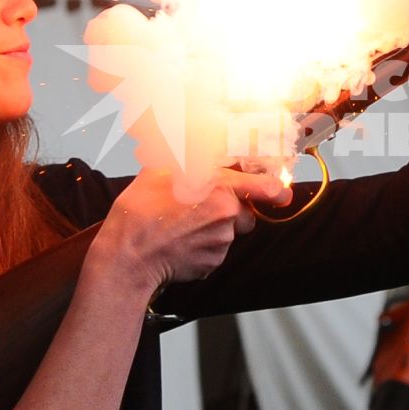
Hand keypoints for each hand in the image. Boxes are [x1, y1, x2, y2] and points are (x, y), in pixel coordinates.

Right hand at [92, 167, 291, 290]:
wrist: (127, 257)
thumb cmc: (139, 215)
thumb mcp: (158, 170)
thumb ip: (185, 156)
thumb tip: (193, 145)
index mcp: (218, 188)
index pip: (265, 188)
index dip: (276, 191)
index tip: (281, 194)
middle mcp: (226, 216)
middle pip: (244, 213)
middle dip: (230, 211)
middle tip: (200, 209)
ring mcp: (221, 243)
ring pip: (228, 233)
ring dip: (214, 229)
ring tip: (182, 226)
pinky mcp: (212, 264)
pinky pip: (216, 253)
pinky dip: (203, 248)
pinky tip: (180, 242)